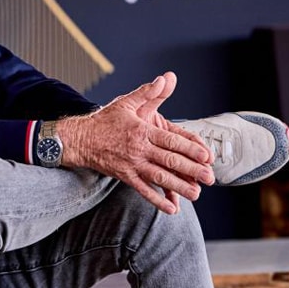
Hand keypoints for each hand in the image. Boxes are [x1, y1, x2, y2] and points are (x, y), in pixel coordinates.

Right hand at [58, 72, 214, 213]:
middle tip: (209, 178)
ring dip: (178, 187)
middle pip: (169, 161)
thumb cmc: (104, 121)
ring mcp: (132, 165)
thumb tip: (164, 79)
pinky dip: (157, 200)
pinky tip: (171, 208)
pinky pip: (143, 190)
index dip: (190, 149)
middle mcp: (138, 149)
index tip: (206, 156)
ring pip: (159, 178)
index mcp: (142, 130)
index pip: (171, 141)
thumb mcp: (126, 102)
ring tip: (196, 194)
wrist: (79, 140)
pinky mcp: (125, 177)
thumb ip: (148, 93)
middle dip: (191, 170)